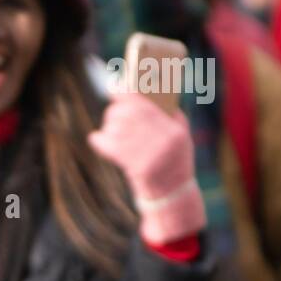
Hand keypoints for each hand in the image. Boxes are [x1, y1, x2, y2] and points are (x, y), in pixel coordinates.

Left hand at [87, 92, 205, 245]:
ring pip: (116, 128)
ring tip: (114, 133)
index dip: (125, 94)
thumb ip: (170, 115)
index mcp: (173, 130)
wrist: (171, 193)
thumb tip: (150, 92)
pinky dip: (99, 140)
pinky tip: (97, 139)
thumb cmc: (175, 161)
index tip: (114, 87)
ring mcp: (148, 154)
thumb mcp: (182, 136)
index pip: (145, 106)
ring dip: (109, 127)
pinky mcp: (134, 166)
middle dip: (116, 111)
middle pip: (128, 113)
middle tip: (114, 113)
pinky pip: (107, 145)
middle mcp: (162, 141)